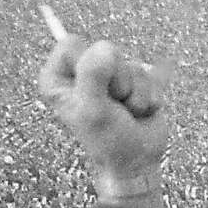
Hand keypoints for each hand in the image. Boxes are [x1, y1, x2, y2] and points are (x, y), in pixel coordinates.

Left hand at [39, 37, 171, 196]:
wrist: (138, 163)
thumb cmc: (109, 141)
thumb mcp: (93, 109)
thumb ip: (93, 74)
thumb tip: (106, 48)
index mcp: (59, 77)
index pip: (72, 44)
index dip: (89, 65)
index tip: (93, 91)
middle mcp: (83, 73)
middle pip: (106, 49)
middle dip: (117, 80)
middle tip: (113, 104)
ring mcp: (110, 76)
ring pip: (131, 64)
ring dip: (135, 93)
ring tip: (127, 112)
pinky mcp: (134, 82)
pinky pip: (148, 75)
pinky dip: (148, 96)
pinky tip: (139, 112)